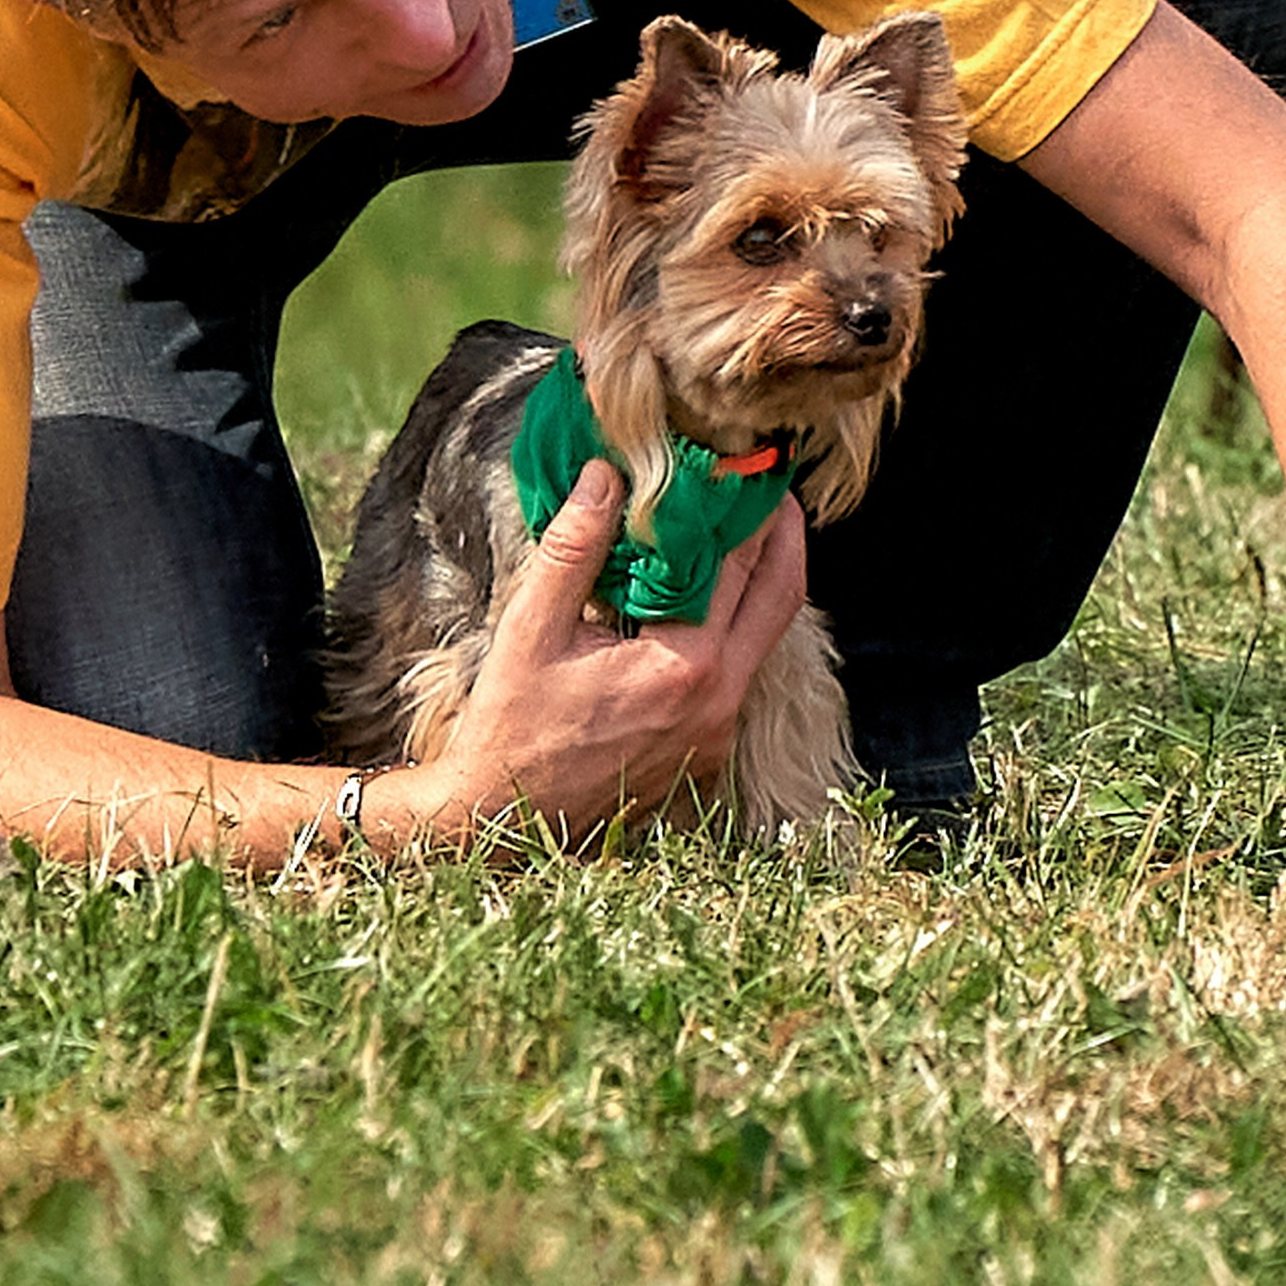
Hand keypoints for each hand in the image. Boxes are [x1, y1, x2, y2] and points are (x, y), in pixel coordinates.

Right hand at [407, 459, 810, 841]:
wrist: (504, 824)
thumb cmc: (510, 729)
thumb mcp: (533, 628)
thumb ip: (574, 547)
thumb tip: (605, 475)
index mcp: (684, 667)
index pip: (740, 565)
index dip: (746, 506)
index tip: (749, 462)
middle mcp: (719, 702)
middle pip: (780, 597)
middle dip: (781, 536)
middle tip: (769, 485)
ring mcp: (718, 732)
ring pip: (765, 638)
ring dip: (759, 582)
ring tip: (741, 530)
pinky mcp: (708, 752)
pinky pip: (739, 674)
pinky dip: (732, 627)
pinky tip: (700, 600)